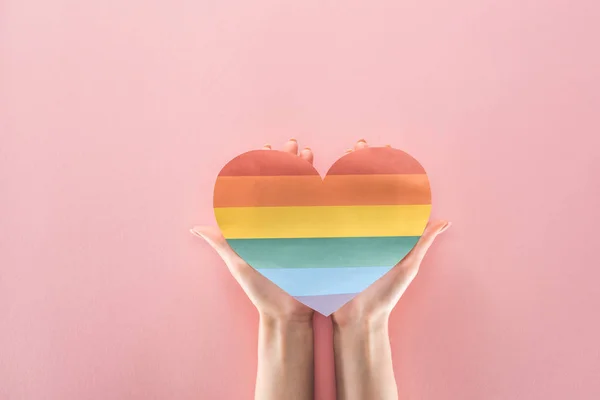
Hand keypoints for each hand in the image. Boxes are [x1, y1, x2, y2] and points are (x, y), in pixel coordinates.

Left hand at [190, 139, 314, 322]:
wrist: (288, 314)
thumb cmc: (261, 291)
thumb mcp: (240, 264)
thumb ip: (223, 243)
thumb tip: (196, 228)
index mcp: (260, 226)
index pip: (261, 189)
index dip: (263, 167)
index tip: (266, 147)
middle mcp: (279, 225)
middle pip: (284, 186)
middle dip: (288, 162)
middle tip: (293, 144)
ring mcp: (298, 231)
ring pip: (303, 194)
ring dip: (305, 172)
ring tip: (309, 152)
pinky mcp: (316, 239)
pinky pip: (319, 212)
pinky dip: (323, 193)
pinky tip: (329, 179)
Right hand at [332, 139, 449, 328]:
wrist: (357, 320)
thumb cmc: (385, 295)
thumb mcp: (406, 268)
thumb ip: (420, 244)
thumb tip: (443, 222)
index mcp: (381, 230)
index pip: (384, 192)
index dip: (386, 169)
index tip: (386, 147)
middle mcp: (361, 229)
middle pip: (359, 189)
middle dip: (359, 164)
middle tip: (358, 144)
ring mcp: (342, 236)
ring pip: (337, 199)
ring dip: (335, 175)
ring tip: (335, 155)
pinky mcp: (326, 245)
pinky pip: (320, 219)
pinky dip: (314, 200)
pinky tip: (307, 183)